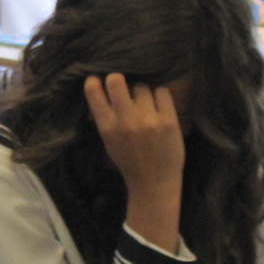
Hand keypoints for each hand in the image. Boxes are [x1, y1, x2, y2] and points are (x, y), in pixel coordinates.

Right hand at [84, 74, 184, 250]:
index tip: (98, 79)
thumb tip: (101, 89)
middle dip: (118, 79)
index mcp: (107, 126)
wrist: (154, 183)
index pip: (94, 91)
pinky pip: (162, 92)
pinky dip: (159, 96)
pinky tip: (158, 105)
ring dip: (142, 91)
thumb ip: (105, 118)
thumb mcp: (108, 141)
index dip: (96, 81)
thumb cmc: (128, 161)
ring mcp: (148, 119)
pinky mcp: (169, 120)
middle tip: (123, 85)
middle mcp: (126, 120)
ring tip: (145, 103)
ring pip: (142, 86)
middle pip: (117, 80)